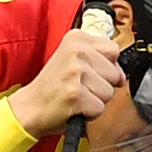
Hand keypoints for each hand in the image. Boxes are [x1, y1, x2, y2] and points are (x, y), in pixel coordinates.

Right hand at [8, 12, 124, 136]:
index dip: (107, 66)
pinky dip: (89, 114)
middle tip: (80, 87)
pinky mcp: (75, 93)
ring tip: (76, 96)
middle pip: (115, 73)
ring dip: (96, 100)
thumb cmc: (53, 87)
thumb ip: (101, 61)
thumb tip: (122, 75)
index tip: (89, 73)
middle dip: (102, 85)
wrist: (29, 108)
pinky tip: (73, 107)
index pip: (114, 49)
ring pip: (109, 92)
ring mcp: (75, 71)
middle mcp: (76, 50)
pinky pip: (99, 108)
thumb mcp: (74, 61)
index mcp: (77, 38)